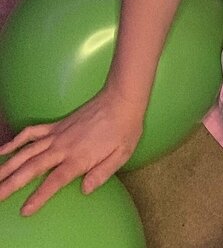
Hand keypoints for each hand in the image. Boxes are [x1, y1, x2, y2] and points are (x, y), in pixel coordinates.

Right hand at [0, 88, 143, 215]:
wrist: (121, 98)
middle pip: (31, 168)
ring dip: (8, 165)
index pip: (54, 181)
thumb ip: (103, 174)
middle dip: (11, 183)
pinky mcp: (56, 125)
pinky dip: (16, 140)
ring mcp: (57, 134)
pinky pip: (32, 132)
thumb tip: (85, 190)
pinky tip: (3, 149)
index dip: (38, 196)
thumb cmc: (125, 129)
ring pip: (26, 152)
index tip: (24, 210)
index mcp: (79, 158)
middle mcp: (63, 147)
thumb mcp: (122, 154)